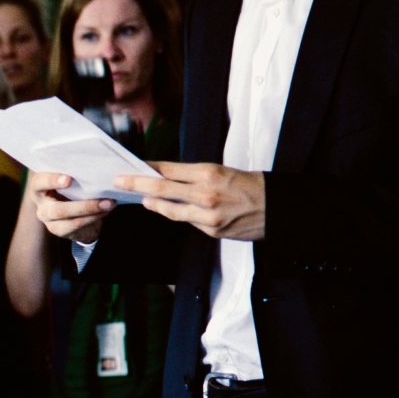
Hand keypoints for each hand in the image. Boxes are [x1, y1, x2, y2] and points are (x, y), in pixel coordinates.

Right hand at [28, 170, 116, 242]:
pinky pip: (76, 225)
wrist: (73, 209)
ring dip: (91, 211)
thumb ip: (73, 173)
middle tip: (102, 197)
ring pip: (70, 220)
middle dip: (81, 205)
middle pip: (57, 209)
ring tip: (109, 203)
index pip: (38, 183)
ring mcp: (48, 220)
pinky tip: (106, 210)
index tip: (69, 179)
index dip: (51, 181)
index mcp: (38, 187)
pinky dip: (94, 217)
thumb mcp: (69, 179)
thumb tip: (94, 165)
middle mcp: (41, 205)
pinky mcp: (58, 230)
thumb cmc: (71, 186)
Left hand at [114, 161, 265, 239]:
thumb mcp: (221, 171)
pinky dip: (178, 215)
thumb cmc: (251, 186)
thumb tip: (165, 177)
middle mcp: (205, 194)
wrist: (278, 208)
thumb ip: (193, 176)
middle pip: (161, 189)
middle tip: (120, 181)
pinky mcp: (211, 231)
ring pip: (170, 211)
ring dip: (153, 204)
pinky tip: (171, 210)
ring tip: (143, 199)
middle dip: (136, 185)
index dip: (146, 169)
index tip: (131, 167)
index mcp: (208, 173)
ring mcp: (207, 216)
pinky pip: (187, 222)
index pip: (168, 170)